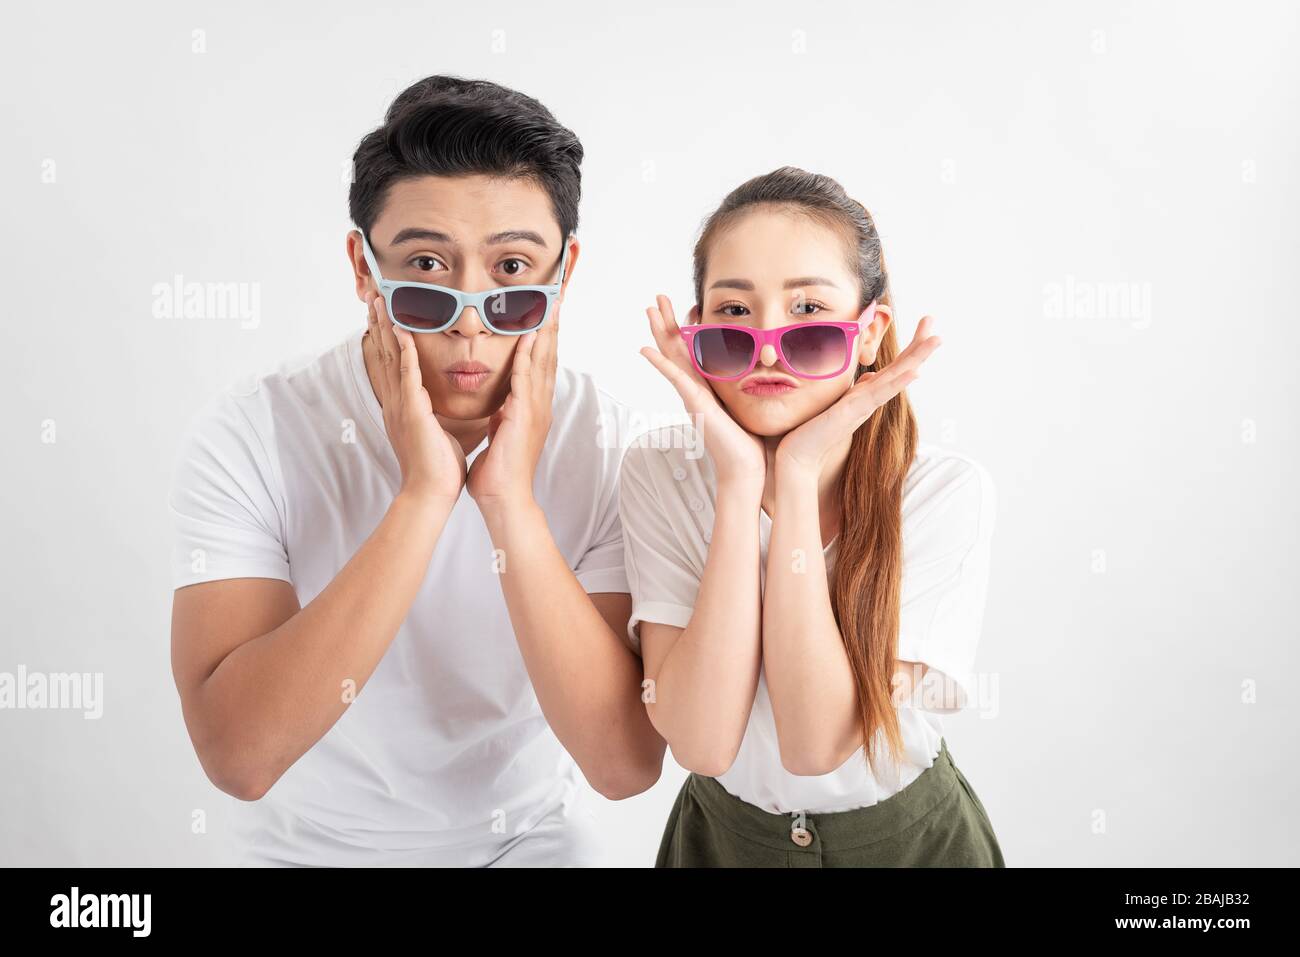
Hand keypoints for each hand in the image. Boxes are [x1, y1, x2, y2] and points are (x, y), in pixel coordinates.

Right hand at [368, 294, 466, 502]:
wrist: (431, 492)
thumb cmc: (438, 468)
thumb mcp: (436, 432)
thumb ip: (436, 415)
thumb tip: (448, 406)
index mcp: (403, 407)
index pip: (393, 363)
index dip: (388, 337)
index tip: (385, 314)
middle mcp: (397, 402)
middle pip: (384, 353)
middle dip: (379, 324)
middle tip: (373, 296)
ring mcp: (402, 405)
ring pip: (391, 357)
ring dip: (386, 328)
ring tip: (380, 302)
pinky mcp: (413, 411)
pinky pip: (407, 375)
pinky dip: (404, 352)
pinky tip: (403, 331)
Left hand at [467, 303, 558, 508]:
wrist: (504, 498)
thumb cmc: (500, 472)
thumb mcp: (503, 435)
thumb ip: (505, 415)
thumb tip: (502, 405)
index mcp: (535, 410)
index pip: (543, 367)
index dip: (546, 340)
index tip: (547, 316)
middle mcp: (541, 406)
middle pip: (550, 358)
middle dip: (552, 329)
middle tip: (556, 301)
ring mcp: (535, 410)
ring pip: (542, 363)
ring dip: (545, 333)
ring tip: (549, 308)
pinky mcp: (523, 416)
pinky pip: (525, 378)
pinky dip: (527, 355)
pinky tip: (528, 336)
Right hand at [640, 294, 765, 488]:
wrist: (748, 469)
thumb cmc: (753, 443)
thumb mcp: (751, 404)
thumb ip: (753, 386)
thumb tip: (770, 368)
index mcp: (709, 388)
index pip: (694, 351)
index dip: (687, 328)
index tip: (688, 305)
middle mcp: (696, 390)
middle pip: (676, 348)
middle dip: (667, 322)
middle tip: (658, 298)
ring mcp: (692, 396)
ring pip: (672, 357)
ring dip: (660, 332)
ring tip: (649, 309)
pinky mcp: (695, 405)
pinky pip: (674, 379)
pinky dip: (660, 364)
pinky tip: (646, 350)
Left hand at [776, 315, 941, 476]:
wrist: (799, 456)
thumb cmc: (811, 431)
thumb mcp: (836, 401)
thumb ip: (855, 390)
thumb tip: (870, 376)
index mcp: (865, 395)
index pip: (893, 366)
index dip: (909, 347)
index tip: (923, 325)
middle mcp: (870, 399)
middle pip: (901, 367)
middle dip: (918, 344)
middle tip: (932, 319)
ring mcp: (865, 405)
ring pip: (897, 377)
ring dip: (918, 357)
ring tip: (937, 339)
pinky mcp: (855, 412)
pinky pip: (880, 394)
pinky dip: (898, 383)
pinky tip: (915, 372)